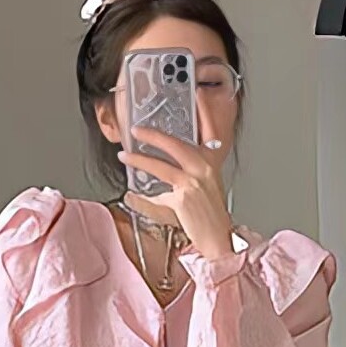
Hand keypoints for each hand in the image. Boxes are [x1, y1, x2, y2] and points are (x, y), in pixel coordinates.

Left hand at [117, 128, 233, 261]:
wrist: (219, 236)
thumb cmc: (212, 215)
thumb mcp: (206, 185)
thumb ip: (189, 171)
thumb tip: (164, 166)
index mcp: (210, 162)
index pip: (203, 131)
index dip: (193, 116)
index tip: (179, 110)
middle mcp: (203, 168)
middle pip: (174, 144)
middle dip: (152, 135)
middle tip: (136, 131)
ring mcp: (193, 182)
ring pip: (161, 166)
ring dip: (139, 160)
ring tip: (126, 157)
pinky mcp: (183, 198)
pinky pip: (157, 195)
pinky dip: (143, 197)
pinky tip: (133, 195)